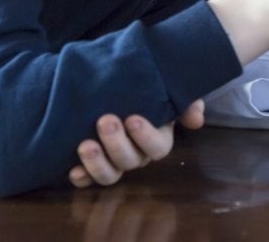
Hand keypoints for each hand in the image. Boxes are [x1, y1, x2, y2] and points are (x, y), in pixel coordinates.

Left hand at [69, 99, 204, 187]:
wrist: (116, 87)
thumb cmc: (147, 90)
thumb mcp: (169, 90)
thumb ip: (188, 102)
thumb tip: (196, 120)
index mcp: (157, 139)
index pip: (157, 147)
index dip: (145, 137)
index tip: (132, 118)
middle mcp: (137, 155)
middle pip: (131, 161)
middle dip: (117, 144)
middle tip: (105, 121)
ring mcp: (115, 163)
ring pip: (110, 175)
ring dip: (98, 163)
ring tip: (85, 145)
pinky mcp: (92, 166)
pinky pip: (88, 180)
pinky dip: (81, 178)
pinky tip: (72, 170)